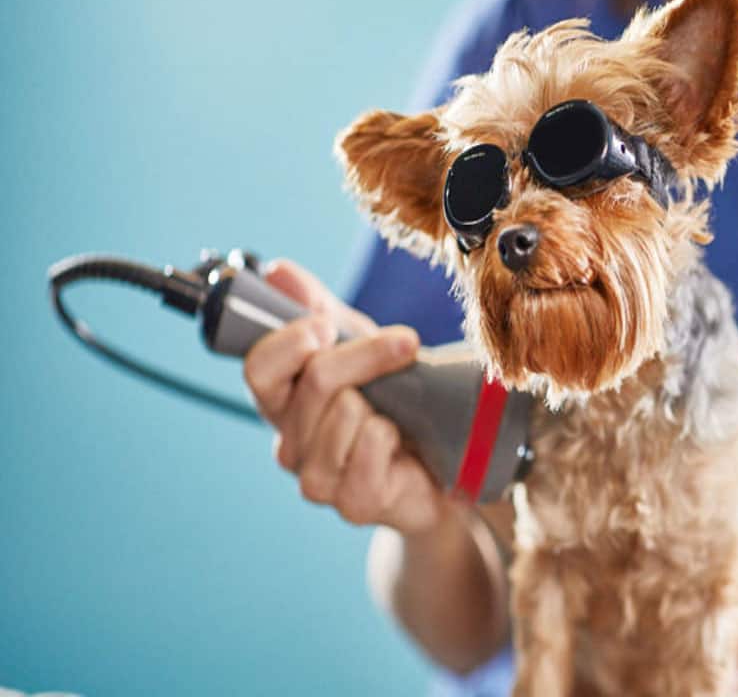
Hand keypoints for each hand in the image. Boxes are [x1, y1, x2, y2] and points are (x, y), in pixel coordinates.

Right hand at [243, 259, 447, 533]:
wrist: (442, 465)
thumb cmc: (393, 403)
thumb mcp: (359, 345)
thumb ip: (318, 308)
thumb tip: (278, 272)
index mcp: (282, 403)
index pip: (258, 368)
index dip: (290, 341)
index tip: (327, 324)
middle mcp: (290, 444)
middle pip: (316, 380)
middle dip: (366, 354)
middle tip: (402, 344)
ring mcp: (318, 479)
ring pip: (345, 412)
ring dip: (384, 401)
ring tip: (397, 412)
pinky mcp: (354, 503)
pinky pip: (372, 445)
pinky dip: (394, 434)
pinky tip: (401, 443)